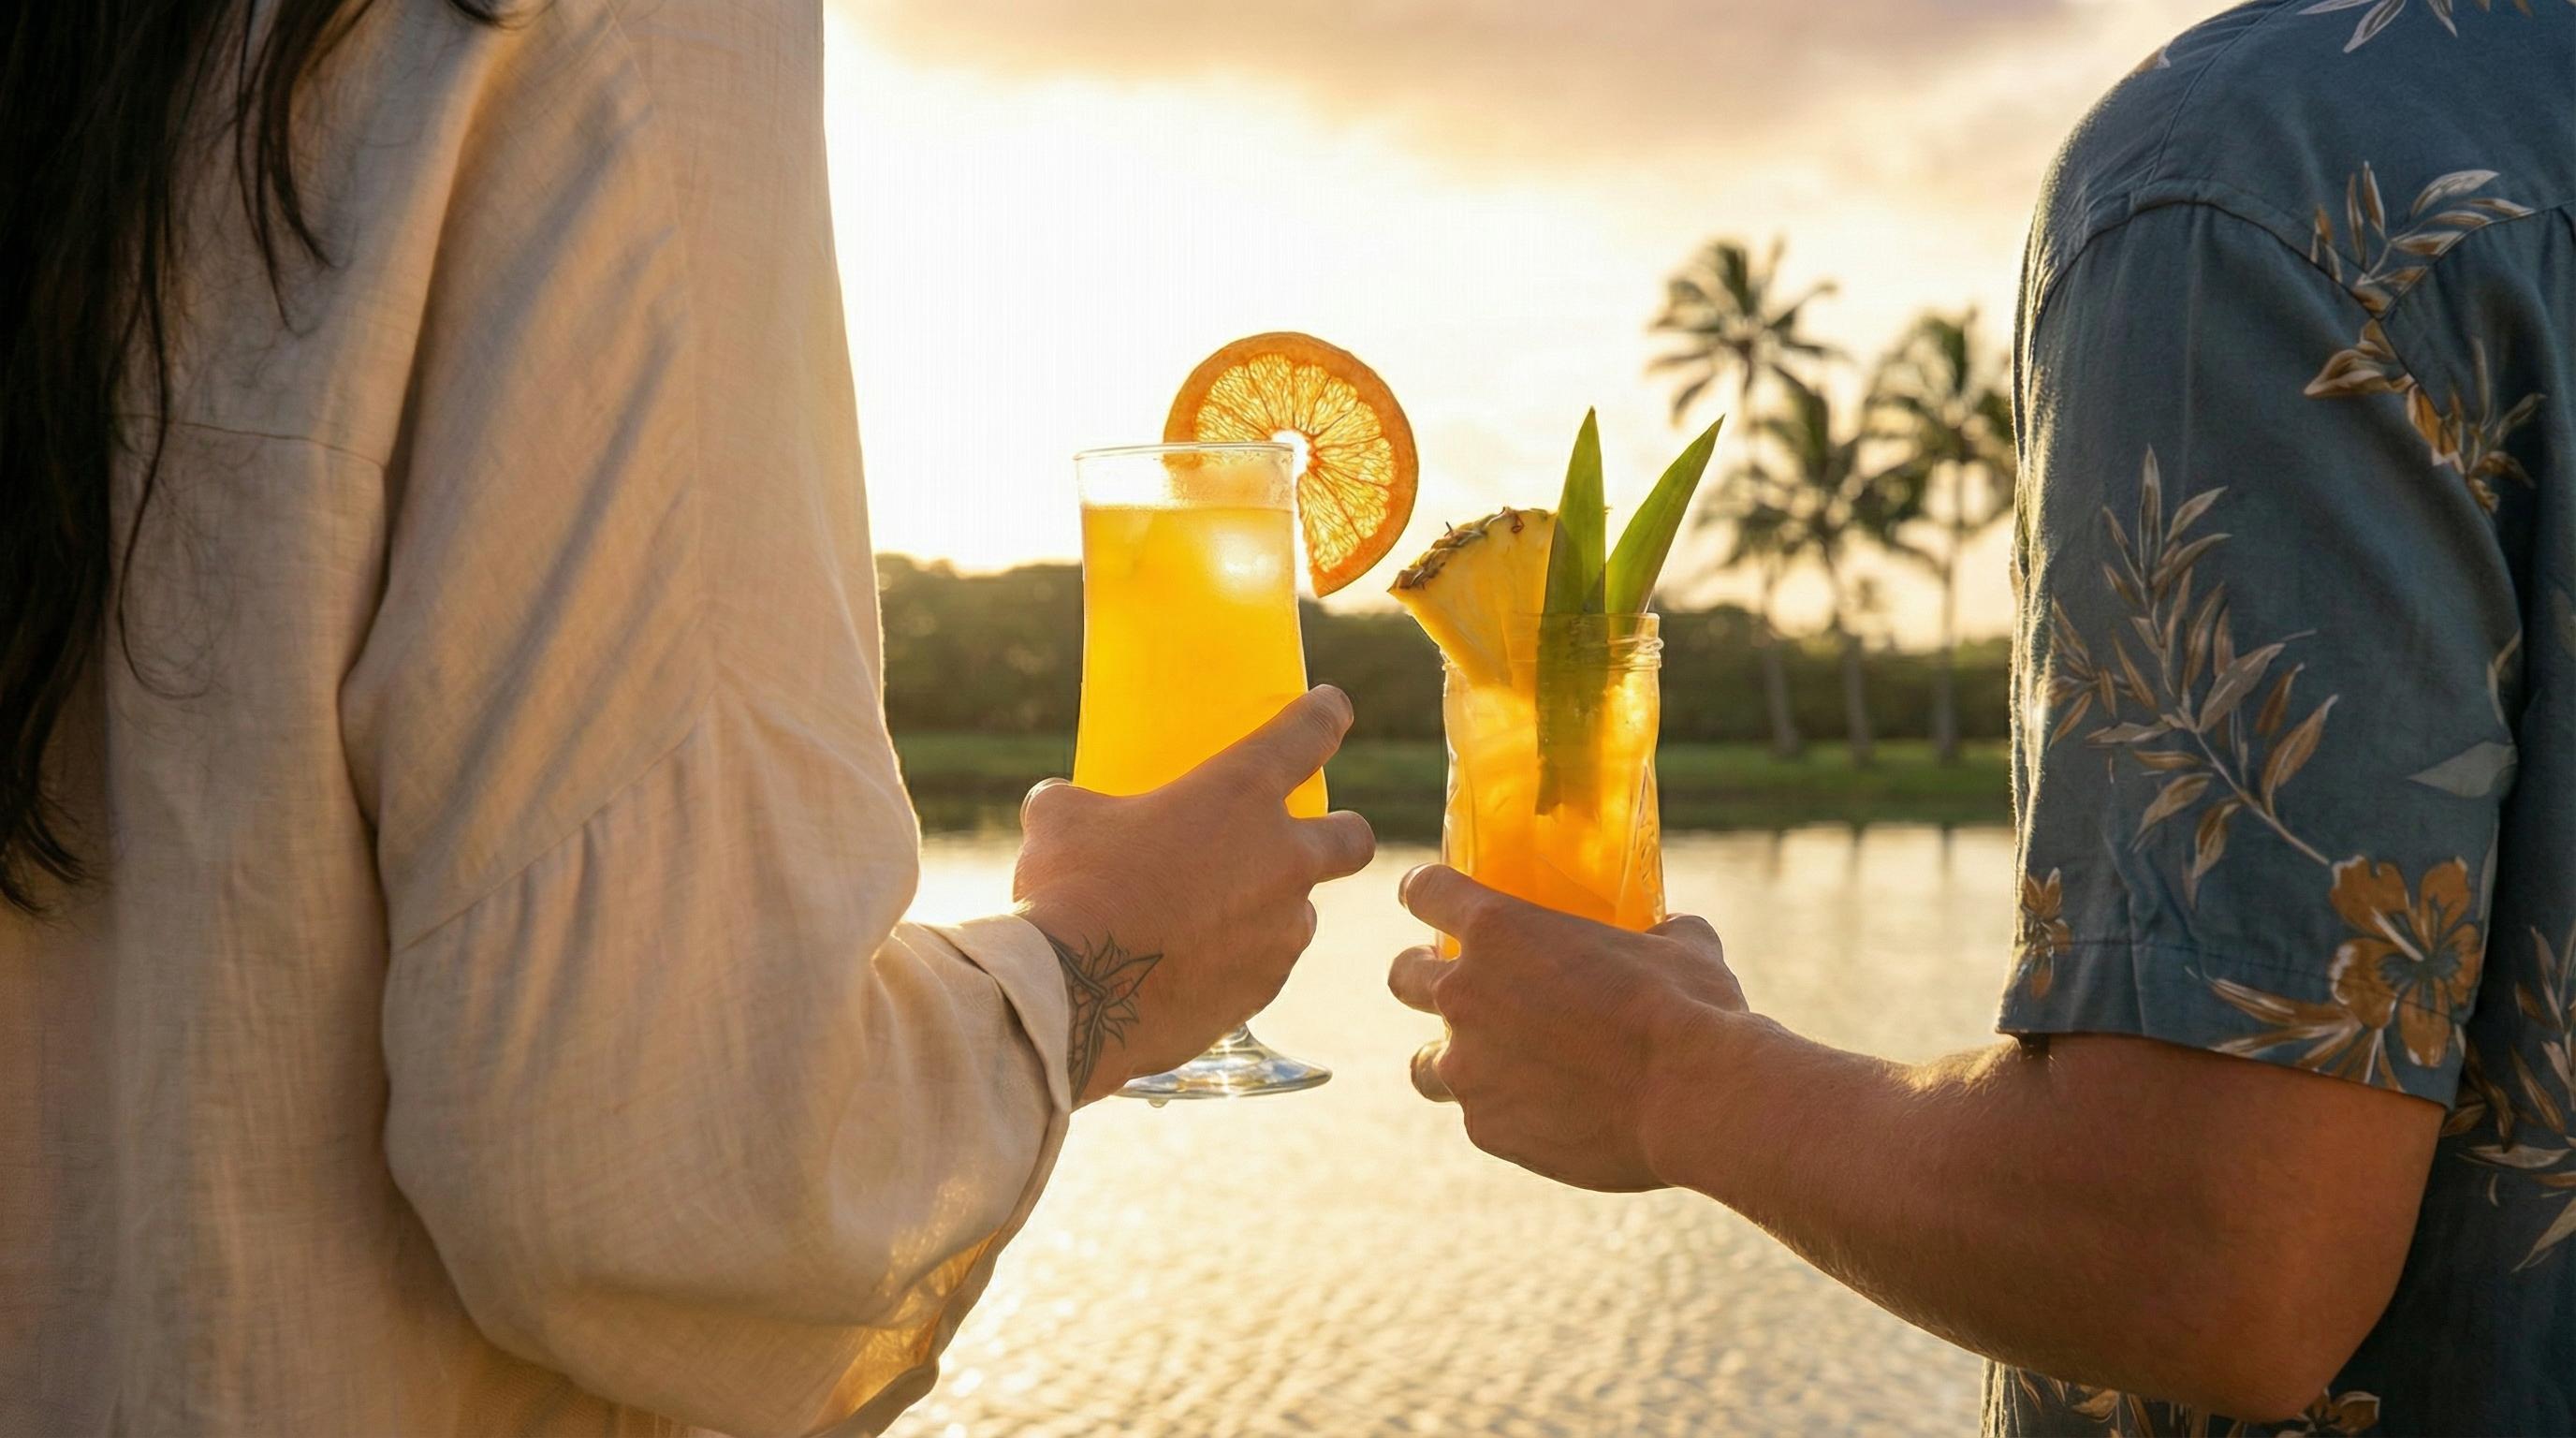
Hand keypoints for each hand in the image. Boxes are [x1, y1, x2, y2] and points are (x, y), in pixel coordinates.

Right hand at [1015, 687, 1374, 1104]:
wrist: (1074, 997)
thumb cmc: (1071, 891)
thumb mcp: (1061, 821)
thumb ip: (1080, 803)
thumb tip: (1060, 803)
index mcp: (1240, 794)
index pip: (1309, 734)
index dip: (1325, 716)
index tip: (1330, 710)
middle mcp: (1281, 859)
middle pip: (1352, 839)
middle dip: (1340, 834)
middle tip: (1302, 838)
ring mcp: (1280, 930)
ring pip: (1300, 913)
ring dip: (1270, 909)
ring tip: (1210, 918)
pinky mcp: (1263, 990)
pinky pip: (1262, 967)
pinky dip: (1235, 962)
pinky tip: (1187, 968)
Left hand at [1388, 864, 1746, 1191]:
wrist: (1694, 1100)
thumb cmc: (1691, 1009)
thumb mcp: (1680, 946)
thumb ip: (1655, 932)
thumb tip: (1672, 930)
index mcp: (1499, 930)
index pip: (1426, 892)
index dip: (1426, 893)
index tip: (1428, 899)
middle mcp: (1465, 995)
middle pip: (1402, 976)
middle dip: (1419, 976)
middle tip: (1453, 986)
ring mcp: (1468, 1068)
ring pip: (1425, 1063)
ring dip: (1450, 1058)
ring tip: (1487, 1067)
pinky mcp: (1487, 1128)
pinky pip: (1480, 1116)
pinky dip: (1504, 1112)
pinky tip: (1543, 1116)